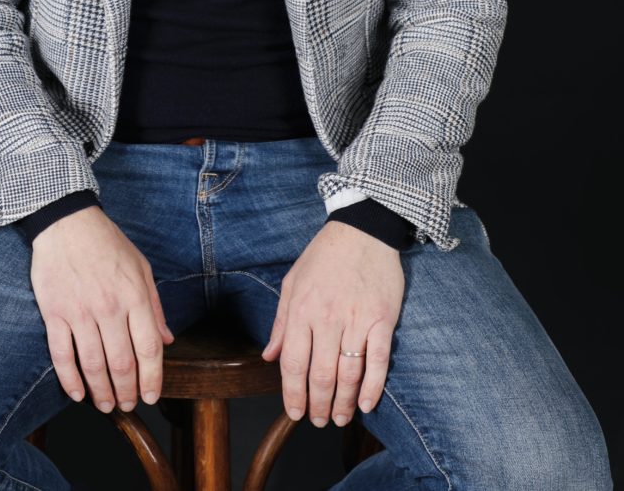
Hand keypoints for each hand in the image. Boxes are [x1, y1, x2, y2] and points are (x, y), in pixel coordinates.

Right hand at [29, 206, 174, 412]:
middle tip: (127, 405)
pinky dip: (69, 379)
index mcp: (134, 295)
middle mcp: (109, 306)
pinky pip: (62, 354)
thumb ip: (154, 306)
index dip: (153, 378)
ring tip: (105, 405)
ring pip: (93, 364)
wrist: (67, 222)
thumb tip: (167, 340)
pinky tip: (77, 393)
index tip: (152, 395)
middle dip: (127, 391)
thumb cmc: (107, 243)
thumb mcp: (141, 267)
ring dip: (101, 392)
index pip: (149, 348)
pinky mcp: (54, 312)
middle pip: (122, 362)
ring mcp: (80, 311)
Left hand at [261, 221, 403, 426]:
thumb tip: (269, 356)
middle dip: (318, 404)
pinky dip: (373, 386)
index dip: (292, 394)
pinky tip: (367, 403)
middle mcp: (328, 318)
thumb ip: (281, 323)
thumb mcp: (293, 282)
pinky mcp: (382, 319)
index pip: (294, 364)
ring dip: (344, 402)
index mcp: (302, 310)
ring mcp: (357, 320)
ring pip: (349, 373)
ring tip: (341, 417)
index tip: (295, 412)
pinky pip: (378, 360)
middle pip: (321, 375)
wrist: (362, 230)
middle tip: (319, 421)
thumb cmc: (324, 256)